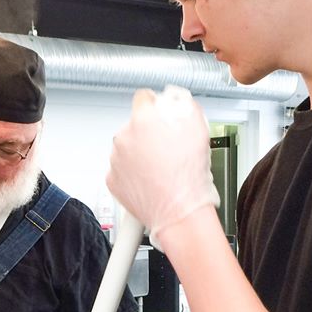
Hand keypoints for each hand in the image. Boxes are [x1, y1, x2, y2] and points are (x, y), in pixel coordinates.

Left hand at [107, 86, 219, 250]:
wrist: (179, 213)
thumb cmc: (189, 177)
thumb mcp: (199, 128)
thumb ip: (185, 106)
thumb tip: (177, 99)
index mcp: (143, 121)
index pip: (142, 98)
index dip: (154, 104)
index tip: (159, 112)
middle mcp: (123, 138)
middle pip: (134, 125)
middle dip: (148, 133)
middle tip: (167, 148)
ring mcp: (115, 160)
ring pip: (126, 148)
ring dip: (139, 153)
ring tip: (160, 168)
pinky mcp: (112, 180)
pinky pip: (121, 169)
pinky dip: (132, 172)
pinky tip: (150, 179)